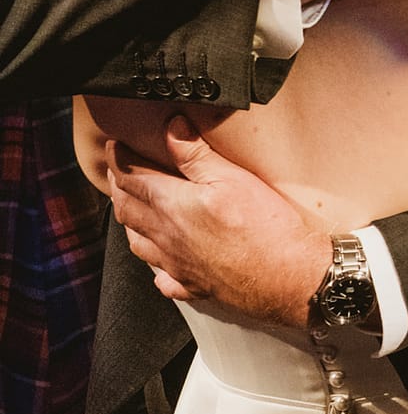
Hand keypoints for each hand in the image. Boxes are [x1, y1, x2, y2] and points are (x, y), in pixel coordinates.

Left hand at [107, 117, 329, 328]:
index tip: (116, 147)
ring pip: (137, 242)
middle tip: (119, 173)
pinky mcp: (191, 285)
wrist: (285, 275)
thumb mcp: (232, 178)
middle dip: (118, 187)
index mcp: (171, 206)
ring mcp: (175, 264)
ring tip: (132, 209)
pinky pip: (161, 276)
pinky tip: (162, 260)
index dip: (119, 160)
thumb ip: (197, 154)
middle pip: (127, 210)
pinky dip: (155, 265)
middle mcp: (165, 237)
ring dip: (129, 222)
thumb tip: (172, 128)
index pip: (132, 178)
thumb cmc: (263, 227)